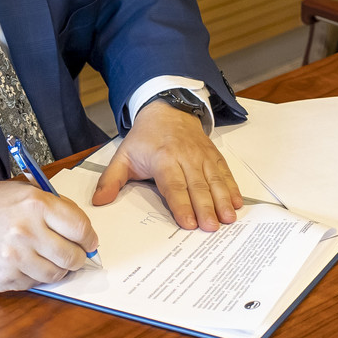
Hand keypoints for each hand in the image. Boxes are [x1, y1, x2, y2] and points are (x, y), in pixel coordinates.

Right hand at [0, 179, 97, 291]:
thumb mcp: (22, 191)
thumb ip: (53, 206)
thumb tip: (80, 227)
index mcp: (36, 205)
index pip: (80, 227)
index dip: (89, 237)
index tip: (90, 241)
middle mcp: (28, 232)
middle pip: (72, 255)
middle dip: (79, 257)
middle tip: (77, 254)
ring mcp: (16, 258)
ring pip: (56, 274)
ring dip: (60, 269)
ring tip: (54, 260)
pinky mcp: (6, 278)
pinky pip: (35, 283)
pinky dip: (37, 276)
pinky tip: (29, 264)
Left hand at [93, 100, 241, 230]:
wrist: (167, 109)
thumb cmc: (146, 137)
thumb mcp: (123, 156)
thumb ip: (111, 180)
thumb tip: (99, 202)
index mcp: (163, 158)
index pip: (173, 186)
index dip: (181, 205)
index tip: (188, 223)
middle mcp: (185, 156)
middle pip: (197, 186)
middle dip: (205, 208)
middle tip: (212, 228)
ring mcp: (201, 155)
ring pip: (214, 180)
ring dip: (223, 199)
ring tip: (229, 218)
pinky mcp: (213, 155)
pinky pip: (224, 172)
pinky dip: (232, 187)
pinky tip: (238, 203)